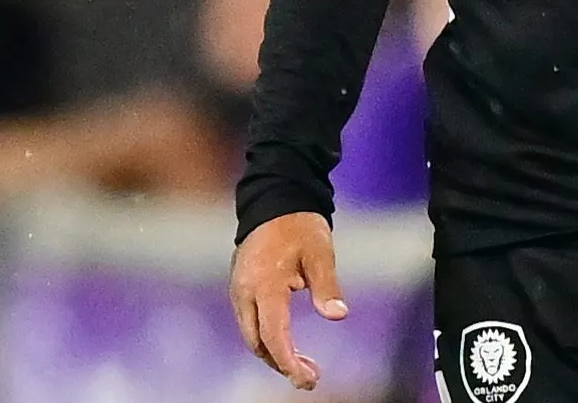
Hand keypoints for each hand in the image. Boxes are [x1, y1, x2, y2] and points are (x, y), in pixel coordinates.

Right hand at [230, 212, 345, 389]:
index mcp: (264, 285)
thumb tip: (338, 315)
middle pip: (257, 342)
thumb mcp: (320, 253)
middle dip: (281, 363)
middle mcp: (244, 292)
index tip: (306, 379)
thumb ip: (327, 286)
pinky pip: (250, 321)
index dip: (288, 362)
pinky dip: (266, 337)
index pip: (273, 335)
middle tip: (311, 376)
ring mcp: (239, 290)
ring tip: (304, 364)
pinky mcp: (240, 287)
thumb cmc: (299, 225)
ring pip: (252, 334)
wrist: (274, 199)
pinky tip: (287, 343)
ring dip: (274, 352)